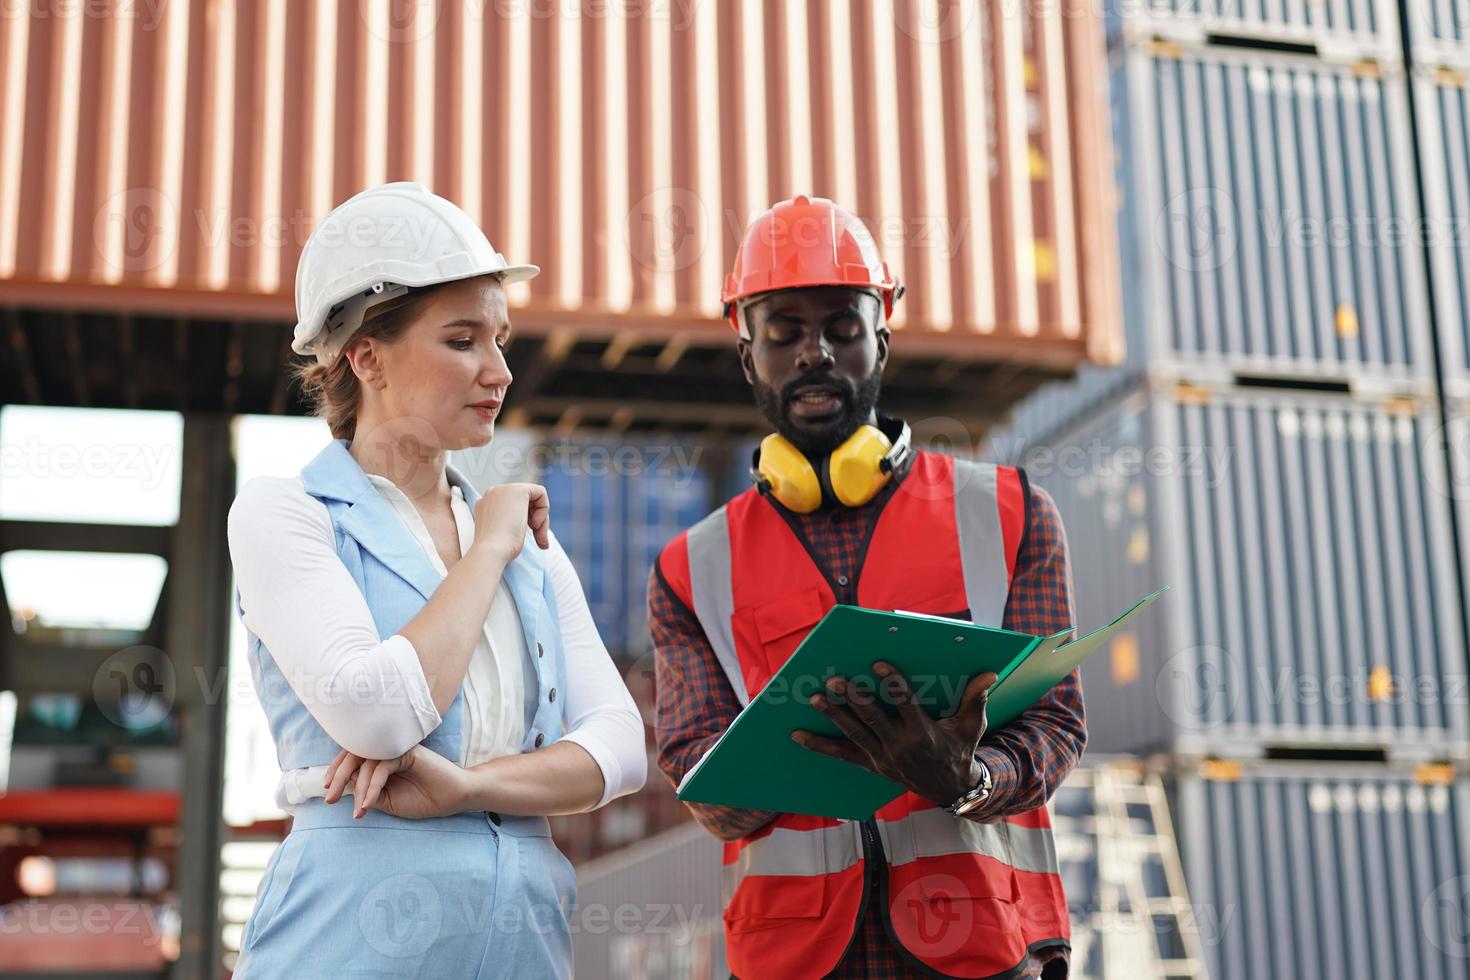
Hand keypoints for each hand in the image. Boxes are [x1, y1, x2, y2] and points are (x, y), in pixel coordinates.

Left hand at [323, 745, 469, 819]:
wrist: (451, 800)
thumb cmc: (421, 799)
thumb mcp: (386, 801)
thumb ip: (366, 791)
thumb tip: (345, 782)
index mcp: (380, 759)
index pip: (351, 757)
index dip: (336, 771)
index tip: (328, 790)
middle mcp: (386, 749)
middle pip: (354, 755)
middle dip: (338, 777)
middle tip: (331, 799)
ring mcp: (396, 748)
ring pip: (366, 762)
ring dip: (359, 788)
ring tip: (360, 811)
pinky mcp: (406, 752)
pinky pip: (381, 767)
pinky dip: (373, 786)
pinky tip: (369, 803)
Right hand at [472, 483, 550, 560]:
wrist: (491, 551)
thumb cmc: (498, 550)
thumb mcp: (504, 533)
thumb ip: (513, 523)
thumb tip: (533, 523)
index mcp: (486, 504)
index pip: (514, 507)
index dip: (527, 521)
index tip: (531, 538)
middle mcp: (493, 493)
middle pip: (525, 502)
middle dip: (537, 522)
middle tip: (540, 541)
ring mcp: (504, 489)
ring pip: (534, 499)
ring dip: (542, 520)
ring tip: (539, 538)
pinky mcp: (518, 489)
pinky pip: (541, 492)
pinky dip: (544, 509)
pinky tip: (536, 524)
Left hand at [791, 663, 995, 806]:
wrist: (952, 789)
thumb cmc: (960, 749)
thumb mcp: (971, 725)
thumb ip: (976, 698)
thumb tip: (990, 673)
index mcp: (924, 732)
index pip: (905, 703)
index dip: (892, 682)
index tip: (878, 663)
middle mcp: (900, 745)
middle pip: (872, 718)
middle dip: (852, 698)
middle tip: (834, 679)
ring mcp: (882, 757)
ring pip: (854, 733)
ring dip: (833, 715)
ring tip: (814, 698)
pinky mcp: (871, 765)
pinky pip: (841, 754)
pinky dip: (819, 745)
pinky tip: (797, 735)